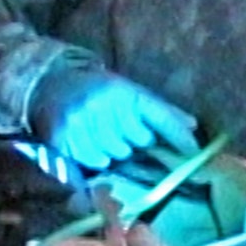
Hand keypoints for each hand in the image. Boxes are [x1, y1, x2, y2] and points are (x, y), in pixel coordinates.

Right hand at [29, 69, 199, 169]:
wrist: (52, 83)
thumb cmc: (99, 91)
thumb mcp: (130, 92)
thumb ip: (161, 111)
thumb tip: (193, 126)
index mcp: (125, 90)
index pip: (160, 115)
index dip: (178, 135)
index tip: (193, 152)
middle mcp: (104, 103)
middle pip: (137, 143)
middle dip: (135, 144)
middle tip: (123, 135)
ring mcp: (82, 120)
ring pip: (113, 156)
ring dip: (112, 154)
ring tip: (104, 139)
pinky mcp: (63, 136)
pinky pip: (90, 162)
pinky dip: (93, 160)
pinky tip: (89, 146)